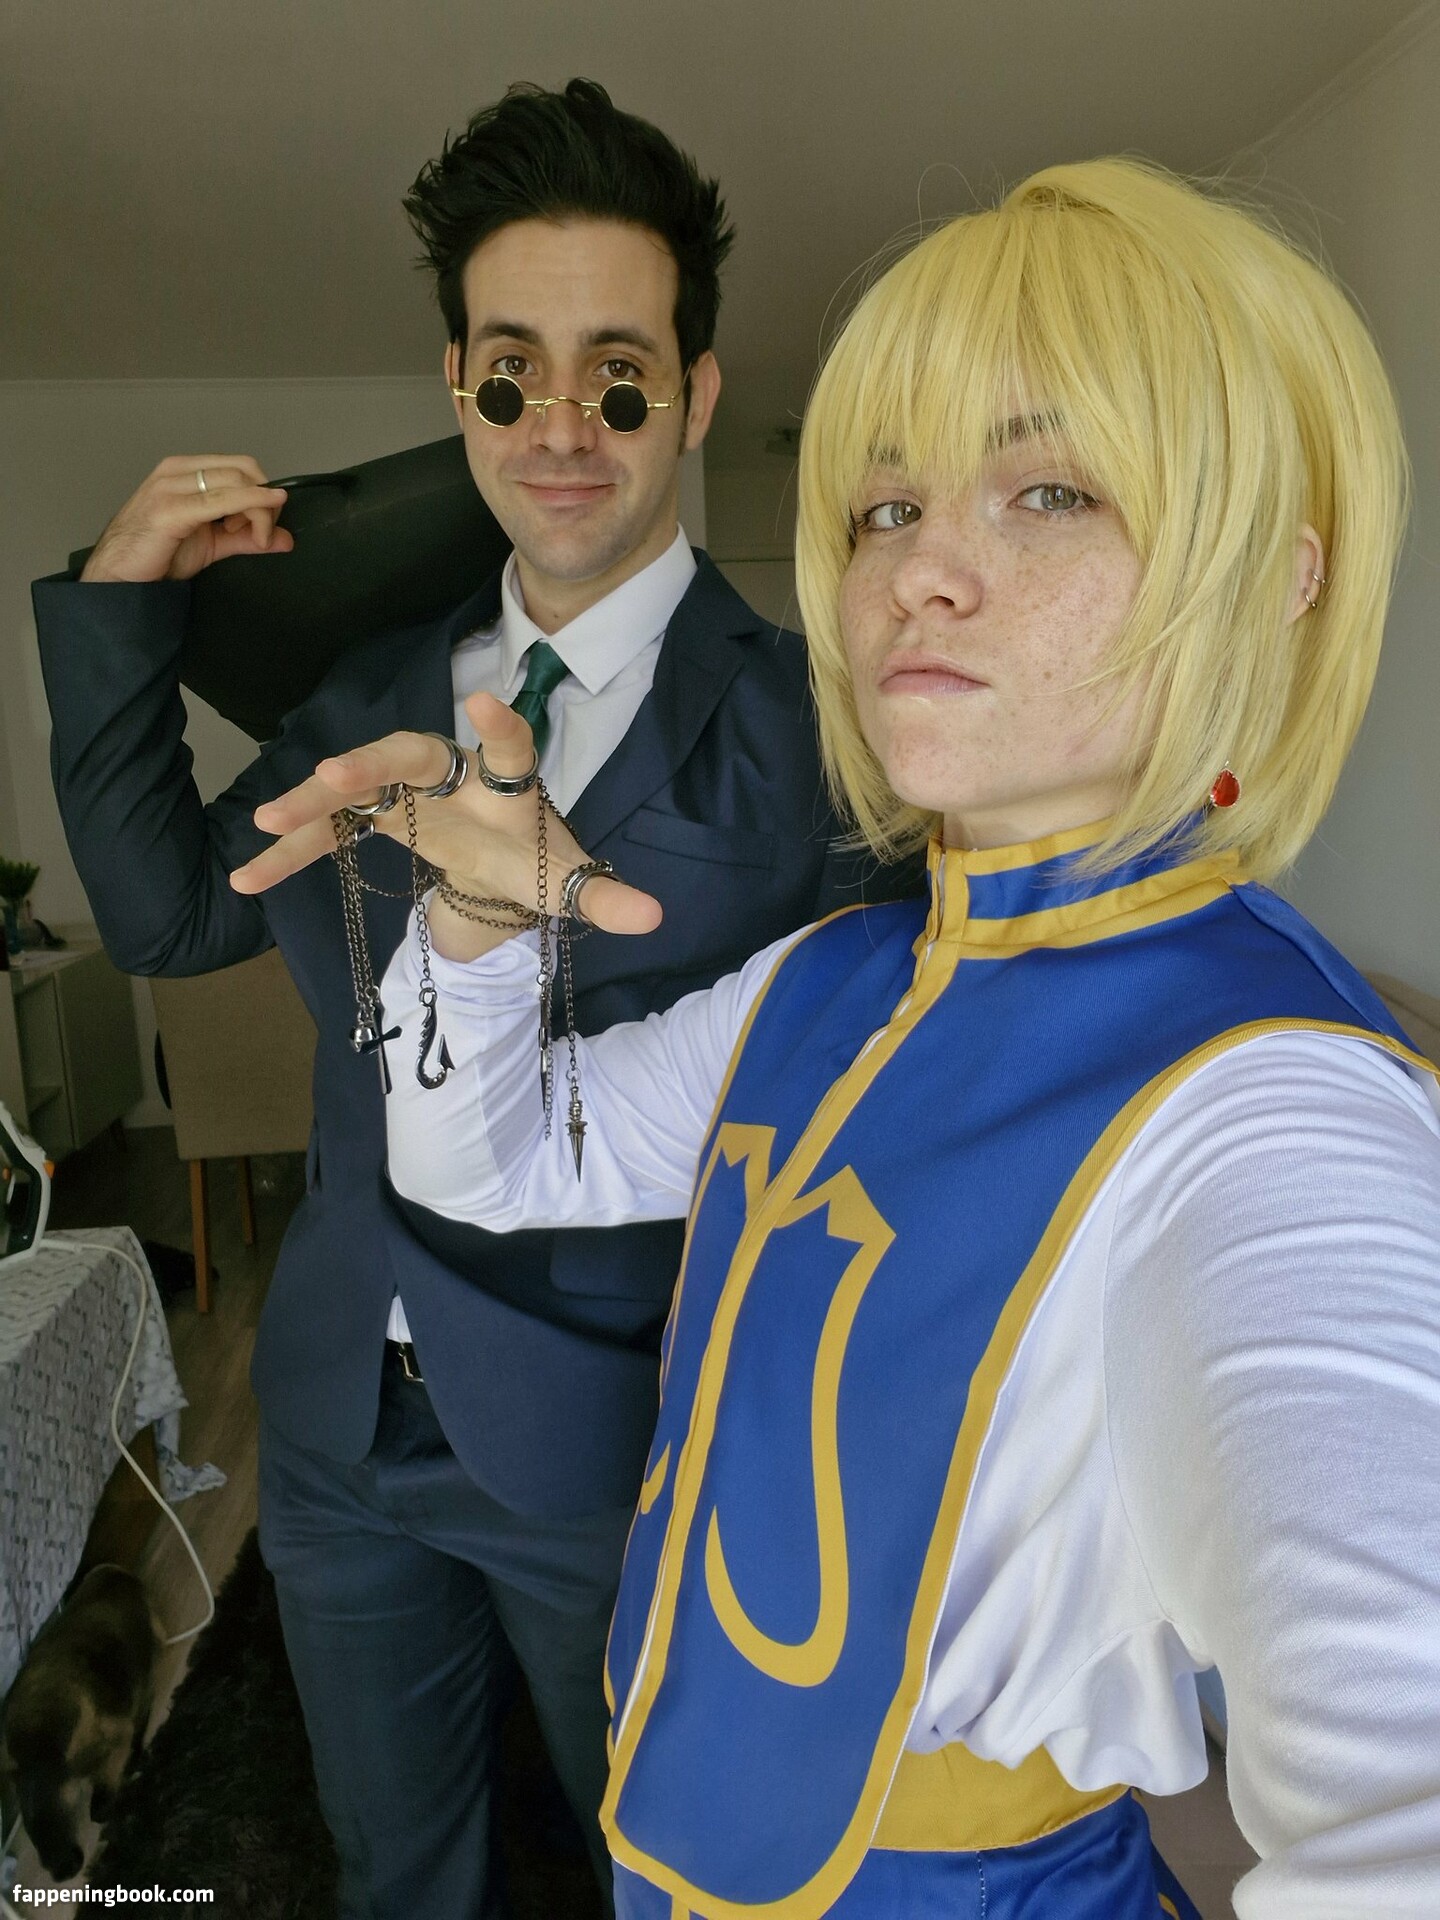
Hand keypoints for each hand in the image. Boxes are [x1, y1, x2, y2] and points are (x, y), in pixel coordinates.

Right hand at [79, 455, 292, 582]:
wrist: (119, 577)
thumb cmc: (157, 556)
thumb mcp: (212, 544)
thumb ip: (246, 539)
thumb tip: (286, 539)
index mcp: (185, 471)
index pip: (239, 466)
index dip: (262, 493)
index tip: (264, 526)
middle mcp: (177, 471)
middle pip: (244, 470)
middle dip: (266, 502)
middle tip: (265, 534)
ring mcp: (170, 486)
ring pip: (237, 482)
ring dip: (260, 511)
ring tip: (255, 538)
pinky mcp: (169, 509)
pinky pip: (222, 501)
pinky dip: (251, 509)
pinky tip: (259, 530)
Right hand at [230, 693, 663, 942]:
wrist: (502, 862)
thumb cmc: (534, 857)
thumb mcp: (568, 882)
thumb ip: (605, 897)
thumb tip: (655, 917)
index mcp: (506, 780)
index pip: (510, 744)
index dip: (501, 723)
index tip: (484, 704)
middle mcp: (449, 771)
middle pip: (407, 755)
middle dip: (370, 762)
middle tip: (332, 772)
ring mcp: (404, 791)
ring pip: (352, 788)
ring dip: (310, 805)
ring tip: (267, 825)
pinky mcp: (373, 818)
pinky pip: (329, 833)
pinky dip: (293, 854)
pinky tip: (248, 879)